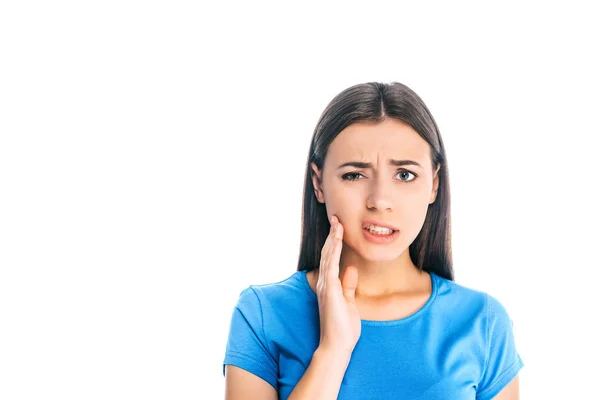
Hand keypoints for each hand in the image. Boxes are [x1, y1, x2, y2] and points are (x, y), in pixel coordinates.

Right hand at [316, 215, 360, 356]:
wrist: (337, 346)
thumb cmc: (343, 328)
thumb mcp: (349, 302)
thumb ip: (349, 285)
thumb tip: (351, 269)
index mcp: (329, 285)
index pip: (331, 258)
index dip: (334, 242)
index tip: (339, 227)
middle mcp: (323, 283)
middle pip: (327, 253)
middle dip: (332, 235)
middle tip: (336, 218)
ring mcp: (325, 286)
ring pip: (327, 256)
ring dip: (332, 238)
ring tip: (337, 222)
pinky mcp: (329, 291)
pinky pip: (331, 266)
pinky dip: (333, 251)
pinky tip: (337, 239)